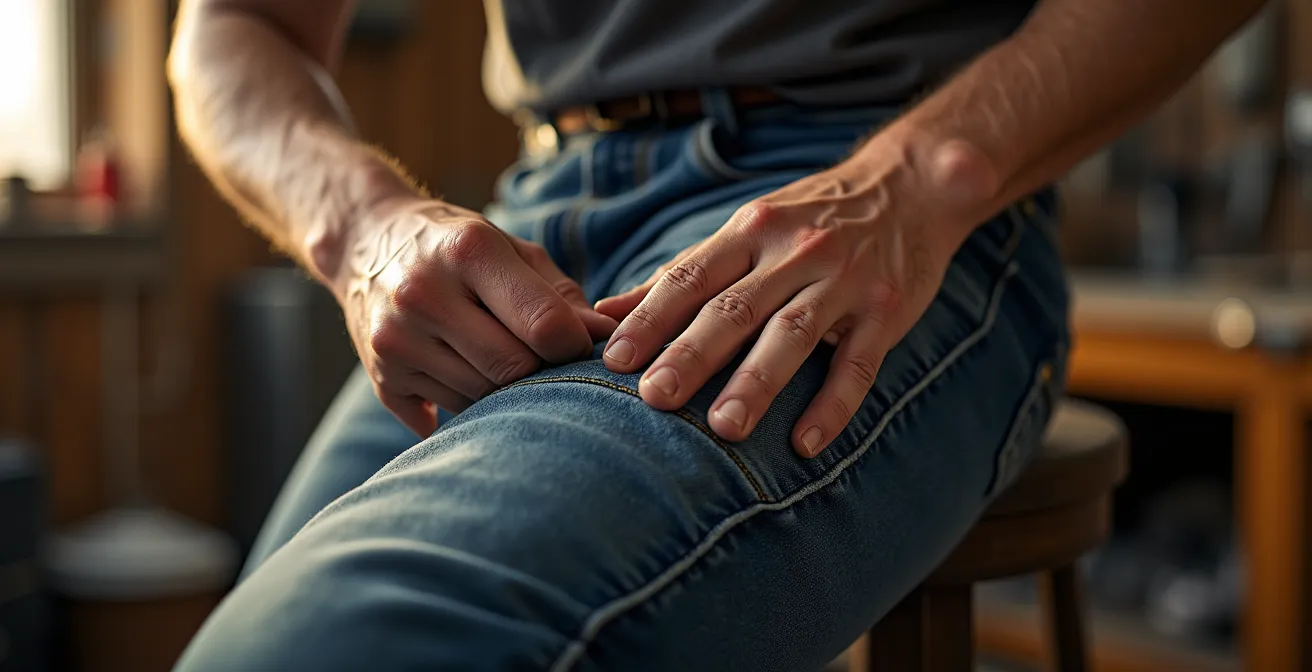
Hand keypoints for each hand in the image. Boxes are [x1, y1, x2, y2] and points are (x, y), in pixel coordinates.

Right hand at [340, 197, 616, 435]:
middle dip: (542, 373)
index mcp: (467, 251)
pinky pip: (448, 415)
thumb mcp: (511, 249)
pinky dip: (470, 406)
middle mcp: (423, 294)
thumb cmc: (457, 246)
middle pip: (513, 369)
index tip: (580, 346)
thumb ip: (560, 296)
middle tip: (548, 363)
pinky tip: (468, 375)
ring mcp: (396, 340)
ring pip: (482, 399)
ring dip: (507, 393)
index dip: (575, 346)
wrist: (365, 241)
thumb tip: (606, 339)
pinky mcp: (382, 378)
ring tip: (507, 365)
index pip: (543, 326)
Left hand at [596, 154, 976, 457]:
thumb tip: (605, 311)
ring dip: (756, 382)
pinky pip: (858, 364)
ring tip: (724, 428)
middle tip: (654, 398)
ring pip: (792, 335)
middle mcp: (794, 252)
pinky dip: (833, 405)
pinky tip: (805, 443)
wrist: (911, 185)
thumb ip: (683, 273)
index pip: (690, 277)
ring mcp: (844, 280)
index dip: (651, 318)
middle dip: (692, 353)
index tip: (613, 360)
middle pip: (734, 308)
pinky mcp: (887, 310)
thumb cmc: (812, 217)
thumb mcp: (748, 229)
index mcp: (751, 231)